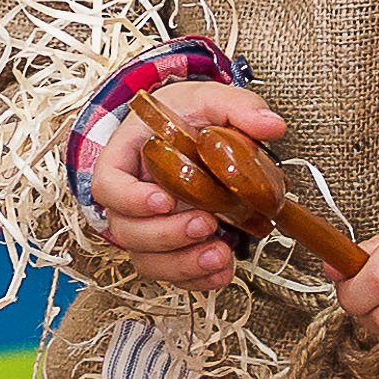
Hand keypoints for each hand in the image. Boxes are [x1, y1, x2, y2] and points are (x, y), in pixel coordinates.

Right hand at [94, 83, 287, 289]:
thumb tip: (271, 126)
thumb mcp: (208, 99)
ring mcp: (147, 225)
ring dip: (182, 264)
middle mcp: (129, 198)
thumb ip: (237, 107)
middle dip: (166, 236)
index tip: (163, 200)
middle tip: (206, 224)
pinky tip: (224, 271)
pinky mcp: (169, 246)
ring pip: (146, 259)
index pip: (107, 185)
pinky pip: (171, 272)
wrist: (189, 130)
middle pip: (127, 230)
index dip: (129, 199)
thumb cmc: (185, 115)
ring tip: (221, 255)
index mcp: (124, 158)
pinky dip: (196, 279)